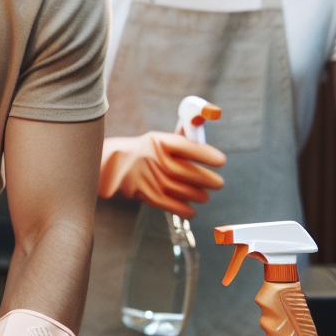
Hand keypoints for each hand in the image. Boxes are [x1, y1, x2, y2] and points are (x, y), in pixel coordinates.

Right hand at [98, 132, 226, 217]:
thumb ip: (183, 137)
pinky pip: (170, 204)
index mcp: (159, 141)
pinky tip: (191, 210)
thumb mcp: (160, 140)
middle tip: (218, 183)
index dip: (206, 154)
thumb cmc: (146, 151)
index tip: (221, 161)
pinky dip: (184, 209)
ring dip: (198, 195)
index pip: (187, 147)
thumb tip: (204, 126)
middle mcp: (153, 158)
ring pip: (181, 190)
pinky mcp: (145, 193)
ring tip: (204, 196)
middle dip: (207, 180)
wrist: (114, 164)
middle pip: (186, 172)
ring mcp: (149, 177)